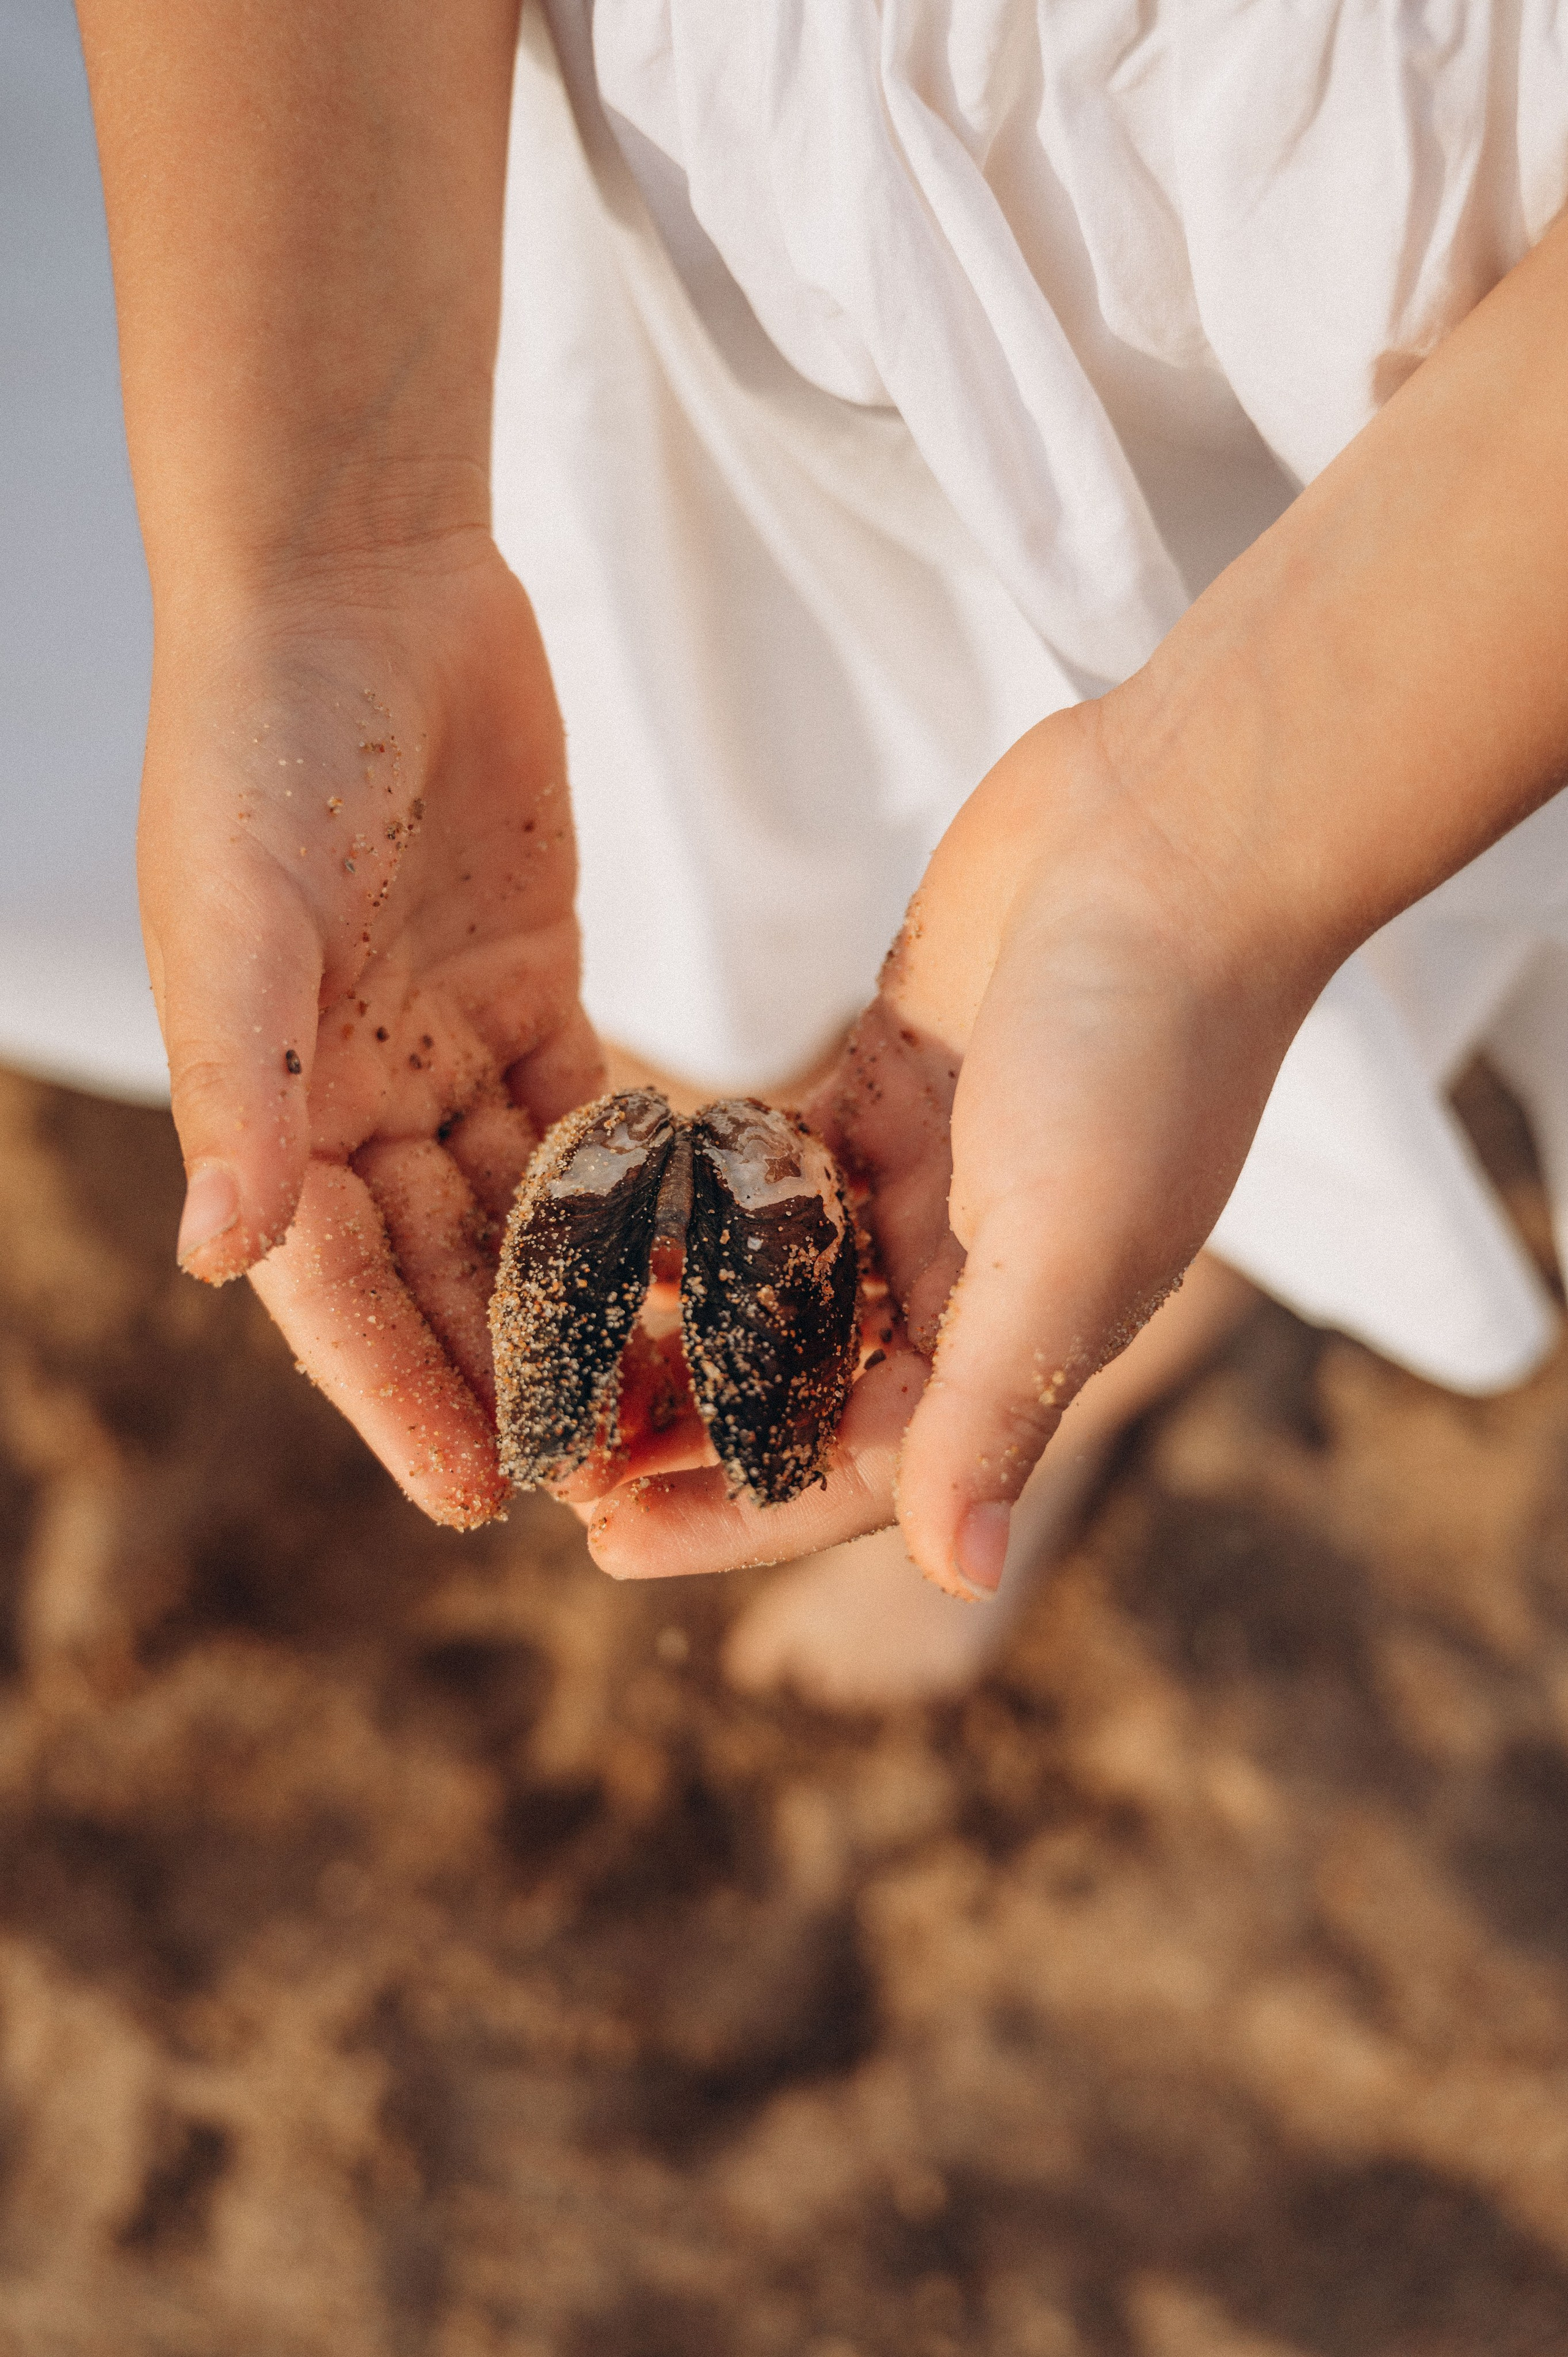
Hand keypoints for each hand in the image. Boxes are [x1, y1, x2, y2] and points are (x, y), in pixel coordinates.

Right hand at [144, 540, 601, 1524]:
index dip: (395, 1390)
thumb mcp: (239, 913)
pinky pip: (590, 1118)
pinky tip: (702, 1258)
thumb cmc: (261, 736)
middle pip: (439, 1267)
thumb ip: (239, 1087)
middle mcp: (353, 1093)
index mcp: (265, 1099)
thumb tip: (218, 1258)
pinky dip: (634, 1189)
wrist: (355, 582)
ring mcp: (447, 1045)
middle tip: (601, 1481)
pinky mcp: (530, 988)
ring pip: (524, 1212)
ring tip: (673, 1398)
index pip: (334, 1282)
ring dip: (587, 1305)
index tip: (468, 1492)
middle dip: (508, 1373)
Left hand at [583, 699, 1316, 1593]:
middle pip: (800, 1387)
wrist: (1180, 835)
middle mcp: (967, 1272)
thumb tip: (962, 1579)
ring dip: (676, 1322)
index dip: (730, 1515)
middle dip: (683, 1429)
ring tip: (554, 1347)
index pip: (855, 1467)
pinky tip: (601, 1210)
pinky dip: (699, 1194)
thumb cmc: (1145, 1046)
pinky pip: (769, 1169)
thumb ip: (996, 1404)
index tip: (604, 1543)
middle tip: (554, 1453)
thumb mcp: (1071, 1240)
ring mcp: (923, 1176)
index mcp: (1021, 1335)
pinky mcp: (886, 1083)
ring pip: (771, 1284)